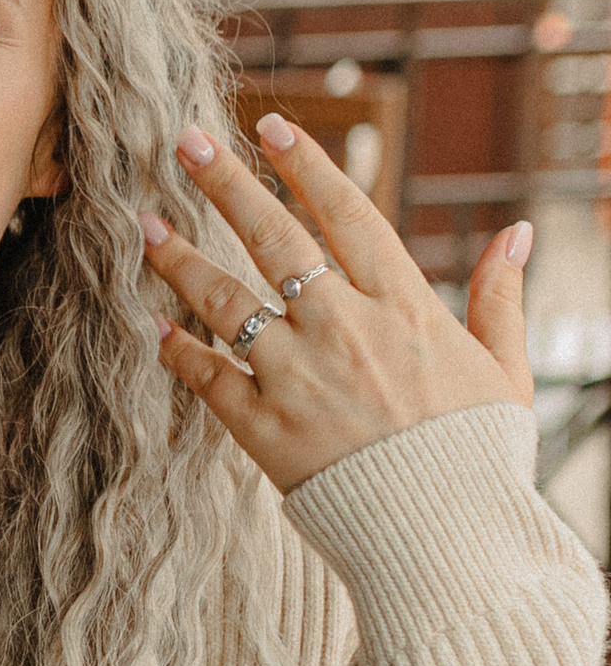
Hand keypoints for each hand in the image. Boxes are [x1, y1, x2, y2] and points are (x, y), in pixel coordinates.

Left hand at [141, 110, 532, 494]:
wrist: (442, 539)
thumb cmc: (477, 457)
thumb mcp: (505, 371)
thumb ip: (501, 298)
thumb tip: (518, 233)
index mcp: (403, 305)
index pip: (347, 212)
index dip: (306, 165)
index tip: (272, 127)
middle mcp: (343, 327)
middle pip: (274, 237)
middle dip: (226, 183)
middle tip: (185, 142)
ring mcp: (297, 375)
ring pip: (226, 299)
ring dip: (181, 258)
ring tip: (147, 224)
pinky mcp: (262, 428)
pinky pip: (207, 377)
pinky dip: (176, 349)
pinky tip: (151, 324)